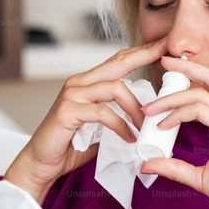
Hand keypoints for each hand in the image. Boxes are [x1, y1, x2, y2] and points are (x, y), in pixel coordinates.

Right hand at [4, 36, 168, 203]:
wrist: (41, 163)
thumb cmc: (70, 146)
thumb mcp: (100, 127)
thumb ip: (117, 115)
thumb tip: (145, 116)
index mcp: (87, 83)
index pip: (118, 61)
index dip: (141, 51)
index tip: (163, 45)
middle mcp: (79, 83)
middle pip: (118, 64)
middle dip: (144, 57)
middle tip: (167, 55)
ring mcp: (72, 95)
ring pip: (115, 88)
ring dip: (136, 109)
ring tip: (144, 127)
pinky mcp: (68, 111)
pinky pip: (103, 113)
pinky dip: (121, 126)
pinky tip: (129, 138)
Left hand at [139, 56, 208, 208]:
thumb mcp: (200, 177)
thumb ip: (176, 168)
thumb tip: (149, 164)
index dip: (190, 80)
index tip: (166, 81)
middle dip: (186, 67)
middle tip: (162, 61)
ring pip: (202, 94)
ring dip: (172, 98)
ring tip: (150, 110)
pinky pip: (203, 111)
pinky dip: (180, 114)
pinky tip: (165, 126)